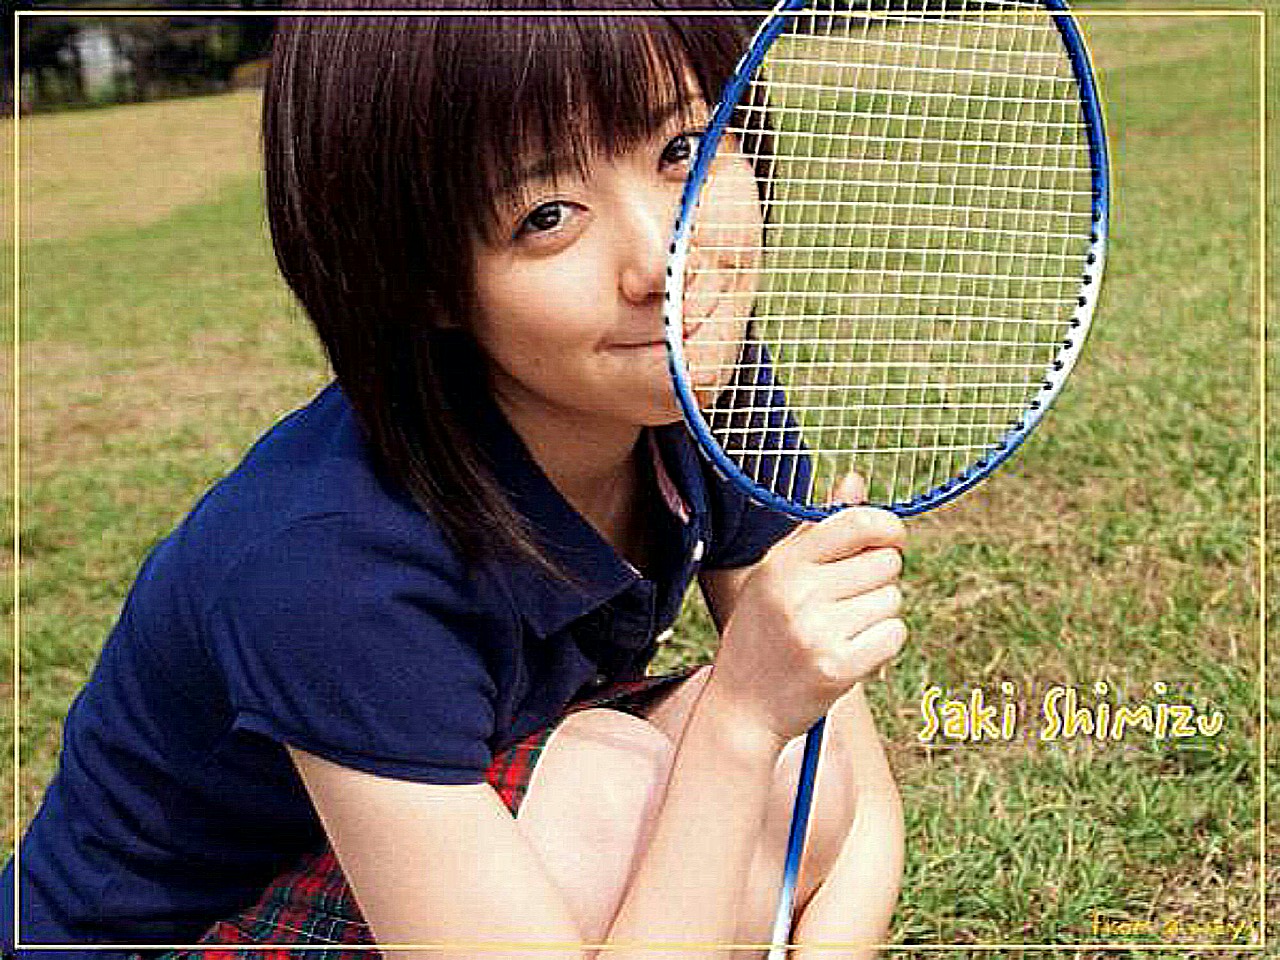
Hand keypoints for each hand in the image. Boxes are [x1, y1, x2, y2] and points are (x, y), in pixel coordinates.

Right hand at [708, 474, 906, 741]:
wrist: (741, 708)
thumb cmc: (763, 634)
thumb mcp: (777, 574)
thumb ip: (819, 529)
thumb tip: (855, 480)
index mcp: (782, 563)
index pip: (857, 523)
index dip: (887, 528)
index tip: (890, 540)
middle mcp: (798, 593)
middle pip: (885, 563)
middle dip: (878, 579)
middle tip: (848, 602)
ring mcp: (817, 632)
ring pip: (892, 600)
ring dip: (879, 615)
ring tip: (843, 631)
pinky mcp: (837, 668)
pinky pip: (893, 635)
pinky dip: (882, 644)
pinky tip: (853, 653)